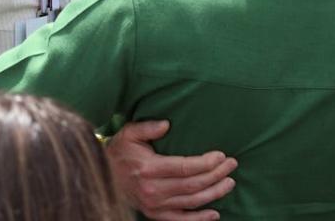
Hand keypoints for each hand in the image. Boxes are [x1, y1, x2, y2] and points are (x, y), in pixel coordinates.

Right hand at [106, 120, 235, 219]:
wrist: (102, 175)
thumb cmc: (119, 152)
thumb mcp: (128, 133)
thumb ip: (148, 127)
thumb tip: (167, 124)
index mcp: (149, 168)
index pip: (185, 167)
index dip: (206, 163)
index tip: (221, 155)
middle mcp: (153, 190)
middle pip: (193, 185)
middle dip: (216, 175)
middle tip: (231, 165)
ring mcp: (154, 205)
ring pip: (192, 202)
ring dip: (214, 193)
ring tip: (229, 183)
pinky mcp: (154, 214)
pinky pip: (181, 220)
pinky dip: (199, 219)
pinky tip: (215, 213)